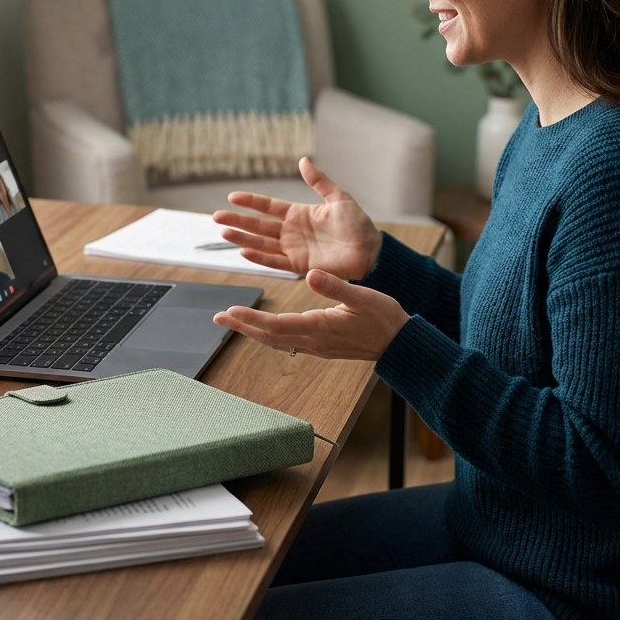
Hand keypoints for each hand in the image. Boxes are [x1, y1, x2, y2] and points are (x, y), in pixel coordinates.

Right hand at [212, 157, 382, 279]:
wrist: (371, 251)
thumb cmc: (358, 225)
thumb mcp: (338, 198)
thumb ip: (319, 181)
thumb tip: (303, 160)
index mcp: (299, 214)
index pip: (269, 207)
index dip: (251, 202)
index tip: (232, 197)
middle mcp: (292, 232)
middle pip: (259, 226)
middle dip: (238, 221)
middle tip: (216, 217)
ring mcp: (294, 249)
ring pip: (261, 243)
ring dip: (242, 239)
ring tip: (224, 233)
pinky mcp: (300, 266)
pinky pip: (275, 262)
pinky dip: (260, 258)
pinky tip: (245, 251)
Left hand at [213, 268, 408, 360]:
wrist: (400, 344)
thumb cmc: (384, 319)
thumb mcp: (363, 297)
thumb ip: (336, 286)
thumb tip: (311, 273)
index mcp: (320, 327)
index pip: (277, 325)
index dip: (251, 319)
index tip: (231, 311)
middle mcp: (314, 340)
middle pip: (269, 336)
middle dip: (243, 327)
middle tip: (219, 317)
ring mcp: (317, 346)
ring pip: (276, 340)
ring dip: (253, 330)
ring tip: (234, 321)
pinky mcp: (322, 345)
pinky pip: (288, 341)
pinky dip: (270, 332)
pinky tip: (264, 327)